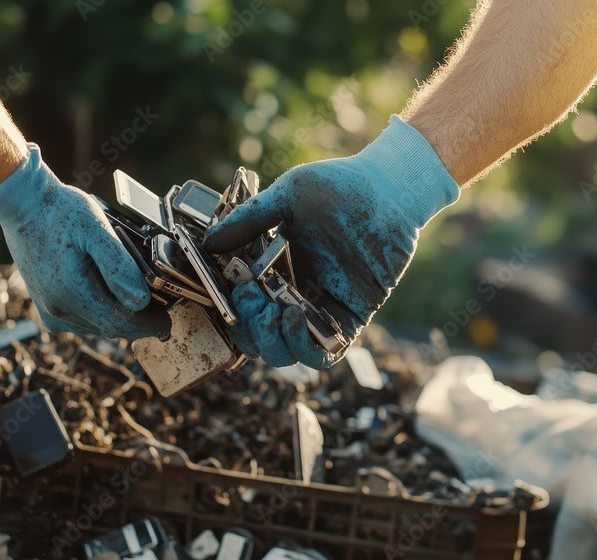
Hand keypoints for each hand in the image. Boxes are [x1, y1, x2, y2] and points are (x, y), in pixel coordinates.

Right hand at [0, 144, 168, 338]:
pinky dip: (100, 313)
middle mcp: (58, 309)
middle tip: (160, 310)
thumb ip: (120, 267)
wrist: (22, 204)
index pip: (121, 324)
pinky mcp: (45, 305)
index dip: (148, 325)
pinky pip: (81, 320)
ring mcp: (50, 309)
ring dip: (119, 318)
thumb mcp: (97, 230)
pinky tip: (112, 297)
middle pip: (109, 328)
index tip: (167, 322)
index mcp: (72, 293)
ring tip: (140, 300)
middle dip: (137, 322)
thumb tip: (140, 301)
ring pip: (96, 326)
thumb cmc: (60, 211)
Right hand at [203, 116, 459, 367]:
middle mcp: (291, 296)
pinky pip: (325, 352)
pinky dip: (307, 347)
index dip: (233, 308)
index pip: (241, 308)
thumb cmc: (338, 188)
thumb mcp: (288, 196)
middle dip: (252, 329)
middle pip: (259, 339)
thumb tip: (209, 243)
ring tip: (281, 311)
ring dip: (275, 342)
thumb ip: (249, 220)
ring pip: (288, 353)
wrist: (388, 191)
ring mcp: (320, 310)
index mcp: (270, 271)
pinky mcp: (350, 318)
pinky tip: (299, 316)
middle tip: (258, 301)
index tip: (237, 287)